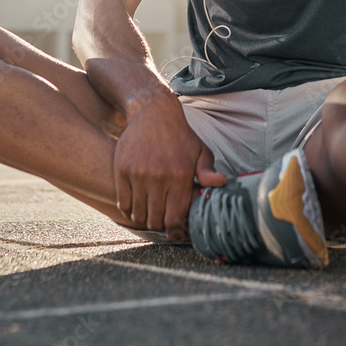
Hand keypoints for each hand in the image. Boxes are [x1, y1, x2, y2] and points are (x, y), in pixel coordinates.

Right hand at [113, 92, 225, 239]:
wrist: (152, 112)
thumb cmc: (180, 136)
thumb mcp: (200, 151)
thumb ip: (208, 172)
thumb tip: (222, 183)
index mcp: (180, 174)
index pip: (175, 218)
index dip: (175, 231)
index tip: (176, 233)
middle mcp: (158, 176)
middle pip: (156, 219)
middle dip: (160, 225)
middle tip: (163, 222)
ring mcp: (138, 173)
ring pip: (138, 214)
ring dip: (144, 218)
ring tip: (151, 213)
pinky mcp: (122, 170)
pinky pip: (123, 203)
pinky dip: (130, 209)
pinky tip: (138, 204)